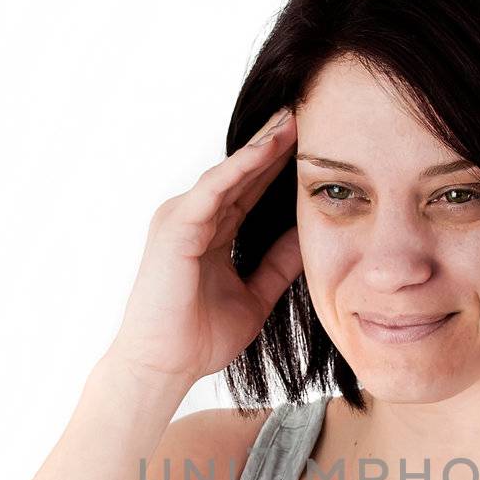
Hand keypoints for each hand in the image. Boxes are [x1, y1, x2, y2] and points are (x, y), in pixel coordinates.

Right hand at [107, 106, 302, 388]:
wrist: (164, 366)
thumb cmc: (199, 338)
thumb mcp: (255, 295)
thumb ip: (279, 264)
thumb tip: (309, 236)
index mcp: (210, 232)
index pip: (251, 189)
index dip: (280, 166)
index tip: (315, 143)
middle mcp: (193, 217)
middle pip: (241, 173)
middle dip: (274, 144)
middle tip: (308, 113)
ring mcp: (181, 218)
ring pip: (228, 173)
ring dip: (261, 146)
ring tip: (293, 120)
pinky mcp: (175, 227)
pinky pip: (214, 190)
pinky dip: (240, 168)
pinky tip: (267, 149)